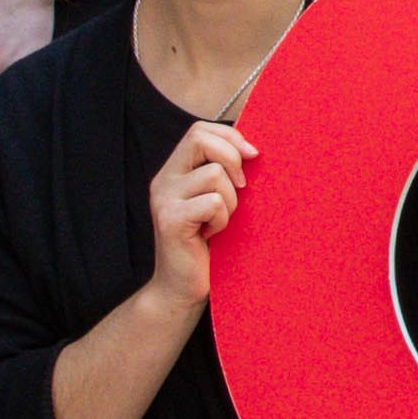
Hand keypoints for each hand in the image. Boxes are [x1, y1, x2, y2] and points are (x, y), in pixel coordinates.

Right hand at [144, 117, 254, 312]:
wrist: (182, 289)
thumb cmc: (208, 246)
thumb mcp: (216, 202)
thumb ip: (224, 175)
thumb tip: (254, 150)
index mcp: (174, 172)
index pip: (199, 130)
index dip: (229, 136)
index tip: (252, 156)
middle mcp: (163, 181)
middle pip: (200, 138)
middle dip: (232, 158)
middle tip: (242, 188)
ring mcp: (164, 200)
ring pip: (214, 174)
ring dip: (231, 200)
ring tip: (220, 222)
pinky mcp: (171, 220)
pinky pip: (213, 202)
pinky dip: (222, 220)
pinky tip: (211, 235)